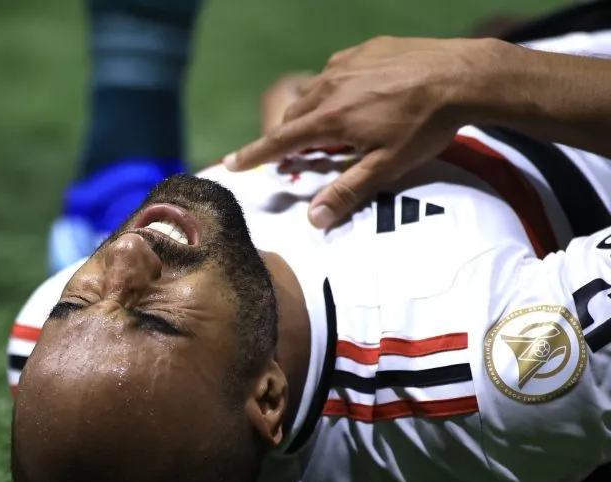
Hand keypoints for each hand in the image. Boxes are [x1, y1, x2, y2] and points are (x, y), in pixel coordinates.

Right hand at [224, 36, 506, 227]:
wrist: (463, 75)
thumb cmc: (425, 125)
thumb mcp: (387, 166)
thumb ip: (347, 191)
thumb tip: (313, 219)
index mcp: (329, 118)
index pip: (279, 140)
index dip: (253, 154)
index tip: (231, 163)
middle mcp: (329, 87)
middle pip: (293, 115)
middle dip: (287, 136)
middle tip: (293, 153)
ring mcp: (347, 64)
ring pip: (313, 91)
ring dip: (311, 111)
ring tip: (327, 126)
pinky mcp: (366, 49)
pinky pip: (337, 71)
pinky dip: (335, 88)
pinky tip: (356, 96)